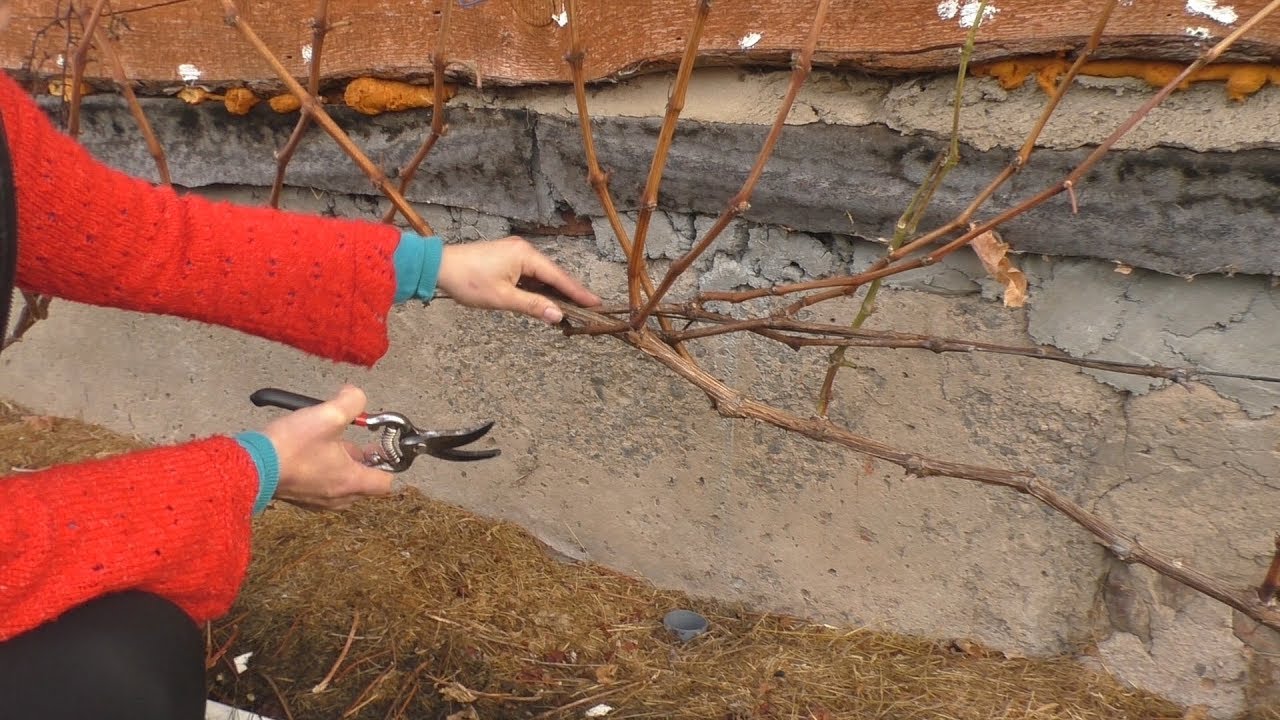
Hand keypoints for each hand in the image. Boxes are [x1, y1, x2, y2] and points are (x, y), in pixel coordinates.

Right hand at [259, 385, 391, 510]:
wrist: (249, 465)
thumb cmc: (288, 447)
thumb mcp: (328, 415)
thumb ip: (351, 402)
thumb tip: (356, 396)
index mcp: (350, 482)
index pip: (386, 484)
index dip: (391, 465)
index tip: (384, 448)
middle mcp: (336, 497)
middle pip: (365, 484)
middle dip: (365, 462)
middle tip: (360, 442)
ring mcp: (317, 500)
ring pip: (343, 485)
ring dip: (343, 465)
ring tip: (334, 443)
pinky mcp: (300, 497)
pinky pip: (323, 486)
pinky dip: (324, 471)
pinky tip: (313, 451)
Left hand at [436, 236, 600, 323]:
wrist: (439, 267)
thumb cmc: (468, 280)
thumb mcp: (503, 298)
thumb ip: (532, 306)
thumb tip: (558, 315)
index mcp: (526, 255)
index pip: (559, 277)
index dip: (578, 292)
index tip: (595, 303)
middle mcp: (524, 250)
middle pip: (553, 275)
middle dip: (569, 293)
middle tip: (588, 309)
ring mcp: (515, 253)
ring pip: (541, 276)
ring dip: (552, 292)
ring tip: (570, 308)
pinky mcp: (506, 258)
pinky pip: (529, 274)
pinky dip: (538, 288)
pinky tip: (544, 300)